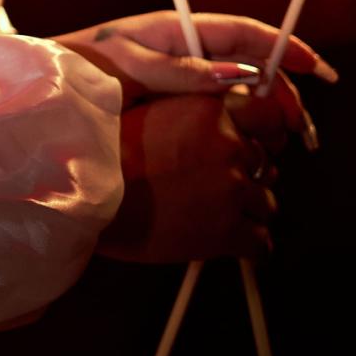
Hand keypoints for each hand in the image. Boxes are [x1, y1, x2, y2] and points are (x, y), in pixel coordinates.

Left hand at [48, 11, 337, 157]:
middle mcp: (183, 51)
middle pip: (250, 66)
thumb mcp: (128, 66)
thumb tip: (240, 76)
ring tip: (288, 145)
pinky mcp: (170, 103)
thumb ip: (181, 71)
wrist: (37, 90)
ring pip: (239, 91)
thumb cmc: (75, 69)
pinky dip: (242, 126)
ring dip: (268, 114)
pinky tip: (254, 151)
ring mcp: (178, 78)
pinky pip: (218, 110)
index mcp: (176, 32)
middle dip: (285, 93)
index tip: (317, 70)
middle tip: (305, 132)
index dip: (285, 48)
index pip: (243, 34)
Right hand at [96, 93, 277, 263]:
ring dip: (248, 211)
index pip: (269, 116)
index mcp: (211, 109)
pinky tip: (227, 243)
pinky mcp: (229, 231)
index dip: (266, 133)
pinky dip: (249, 246)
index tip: (256, 144)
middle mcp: (229, 144)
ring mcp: (233, 188)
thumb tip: (225, 120)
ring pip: (267, 204)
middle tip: (218, 185)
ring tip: (214, 215)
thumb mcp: (154, 111)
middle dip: (250, 176)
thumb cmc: (107, 154)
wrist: (86, 196)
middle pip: (267, 164)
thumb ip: (196, 111)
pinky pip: (261, 243)